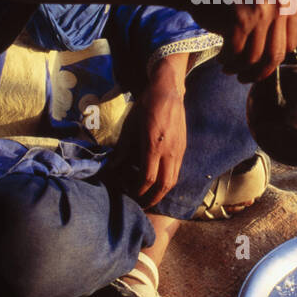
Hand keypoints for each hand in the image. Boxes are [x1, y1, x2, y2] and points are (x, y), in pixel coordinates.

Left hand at [115, 73, 186, 208]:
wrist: (169, 91)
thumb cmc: (146, 106)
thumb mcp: (130, 125)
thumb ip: (123, 148)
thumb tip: (113, 167)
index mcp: (154, 145)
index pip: (148, 177)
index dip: (138, 189)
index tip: (129, 193)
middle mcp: (169, 151)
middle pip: (164, 185)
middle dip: (152, 198)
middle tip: (141, 204)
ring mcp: (179, 150)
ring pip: (174, 180)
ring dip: (162, 192)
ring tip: (150, 196)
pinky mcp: (183, 148)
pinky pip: (177, 170)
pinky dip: (168, 180)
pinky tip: (158, 180)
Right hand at [181, 0, 296, 81]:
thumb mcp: (264, 6)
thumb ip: (286, 22)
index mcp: (289, 2)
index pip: (290, 47)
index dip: (273, 62)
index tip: (257, 66)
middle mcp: (279, 4)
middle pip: (274, 55)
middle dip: (256, 73)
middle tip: (242, 77)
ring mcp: (260, 10)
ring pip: (253, 57)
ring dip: (238, 68)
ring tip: (228, 67)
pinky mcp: (240, 17)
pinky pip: (236, 52)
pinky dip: (227, 60)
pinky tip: (220, 58)